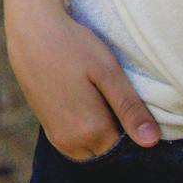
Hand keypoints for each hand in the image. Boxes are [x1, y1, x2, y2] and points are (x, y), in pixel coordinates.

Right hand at [5, 0, 161, 160]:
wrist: (31, 31)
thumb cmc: (72, 46)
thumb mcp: (107, 71)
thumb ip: (129, 108)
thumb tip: (152, 142)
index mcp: (91, 132)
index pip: (126, 149)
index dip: (137, 130)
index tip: (140, 107)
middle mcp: (73, 144)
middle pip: (109, 151)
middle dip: (120, 134)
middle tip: (124, 99)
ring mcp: (58, 138)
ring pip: (93, 149)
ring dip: (104, 133)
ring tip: (106, 98)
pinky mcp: (49, 129)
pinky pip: (77, 142)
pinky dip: (88, 131)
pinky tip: (90, 102)